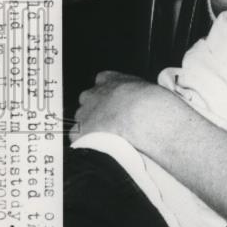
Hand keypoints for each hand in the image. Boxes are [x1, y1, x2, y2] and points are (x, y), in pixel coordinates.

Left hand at [70, 70, 188, 151]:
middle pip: (89, 100)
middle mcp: (93, 93)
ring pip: (82, 119)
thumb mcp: (146, 89)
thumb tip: (140, 101)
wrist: (142, 117)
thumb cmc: (149, 103)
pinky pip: (77, 137)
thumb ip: (136, 92)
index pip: (102, 82)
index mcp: (109, 79)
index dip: (108, 94)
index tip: (116, 103)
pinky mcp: (79, 131)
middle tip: (112, 122)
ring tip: (108, 138)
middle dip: (97, 110)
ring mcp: (84, 112)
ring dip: (92, 127)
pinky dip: (86, 142)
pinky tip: (99, 147)